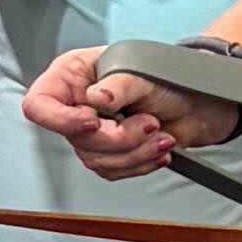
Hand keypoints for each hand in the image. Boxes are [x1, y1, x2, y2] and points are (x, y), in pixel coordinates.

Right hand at [25, 41, 240, 176]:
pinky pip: (114, 171)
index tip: (93, 123)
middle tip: (149, 122)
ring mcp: (94, 131)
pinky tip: (159, 148)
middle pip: (76, 140)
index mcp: (73, 76)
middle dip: (119, 138)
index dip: (62, 121)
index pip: (40, 105)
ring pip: (96, 160)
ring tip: (161, 134)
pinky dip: (140, 163)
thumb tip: (97, 98)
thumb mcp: (143, 71)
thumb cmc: (169, 75)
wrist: (200, 100)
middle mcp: (77, 105)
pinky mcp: (112, 152)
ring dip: (135, 152)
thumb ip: (119, 84)